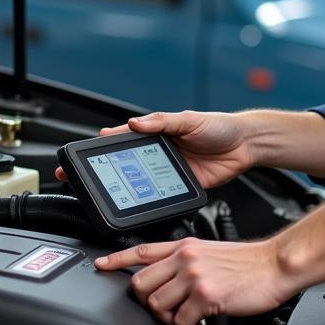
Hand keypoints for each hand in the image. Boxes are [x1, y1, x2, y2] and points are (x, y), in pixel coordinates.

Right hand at [56, 110, 255, 189]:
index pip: (123, 140)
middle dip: (102, 172)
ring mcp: (167, 172)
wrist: (245, 145)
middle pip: (125, 164)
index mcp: (156, 134)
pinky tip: (136, 205)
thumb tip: (134, 122)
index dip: (101, 148)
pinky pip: (160, 197)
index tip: (79, 155)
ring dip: (123, 188)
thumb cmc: (218, 126)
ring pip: (140, 182)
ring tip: (103, 194)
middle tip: (78, 179)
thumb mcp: (188, 119)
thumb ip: (161, 122)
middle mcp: (158, 153)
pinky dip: (148, 202)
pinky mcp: (179, 188)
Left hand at [95, 237, 293, 324]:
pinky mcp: (206, 295)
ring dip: (168, 319)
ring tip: (185, 319)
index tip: (100, 266)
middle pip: (141, 283)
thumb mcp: (210, 253)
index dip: (117, 259)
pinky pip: (180, 321)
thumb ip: (186, 264)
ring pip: (157, 304)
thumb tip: (169, 285)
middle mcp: (185, 258)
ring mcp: (194, 276)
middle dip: (147, 303)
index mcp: (184, 247)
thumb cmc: (247, 263)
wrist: (273, 266)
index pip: (141, 250)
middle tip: (164, 311)